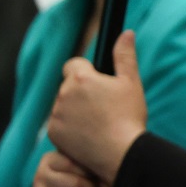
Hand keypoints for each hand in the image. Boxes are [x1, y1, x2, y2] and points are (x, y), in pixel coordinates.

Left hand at [47, 31, 147, 183]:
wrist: (121, 154)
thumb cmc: (129, 117)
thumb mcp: (132, 83)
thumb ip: (125, 55)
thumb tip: (127, 33)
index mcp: (81, 78)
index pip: (74, 64)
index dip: (86, 73)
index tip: (98, 85)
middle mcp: (64, 93)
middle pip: (69, 87)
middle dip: (82, 93)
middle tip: (104, 108)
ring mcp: (56, 114)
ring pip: (64, 106)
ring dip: (76, 111)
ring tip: (98, 124)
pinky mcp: (54, 133)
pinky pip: (60, 125)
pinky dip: (71, 129)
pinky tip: (89, 136)